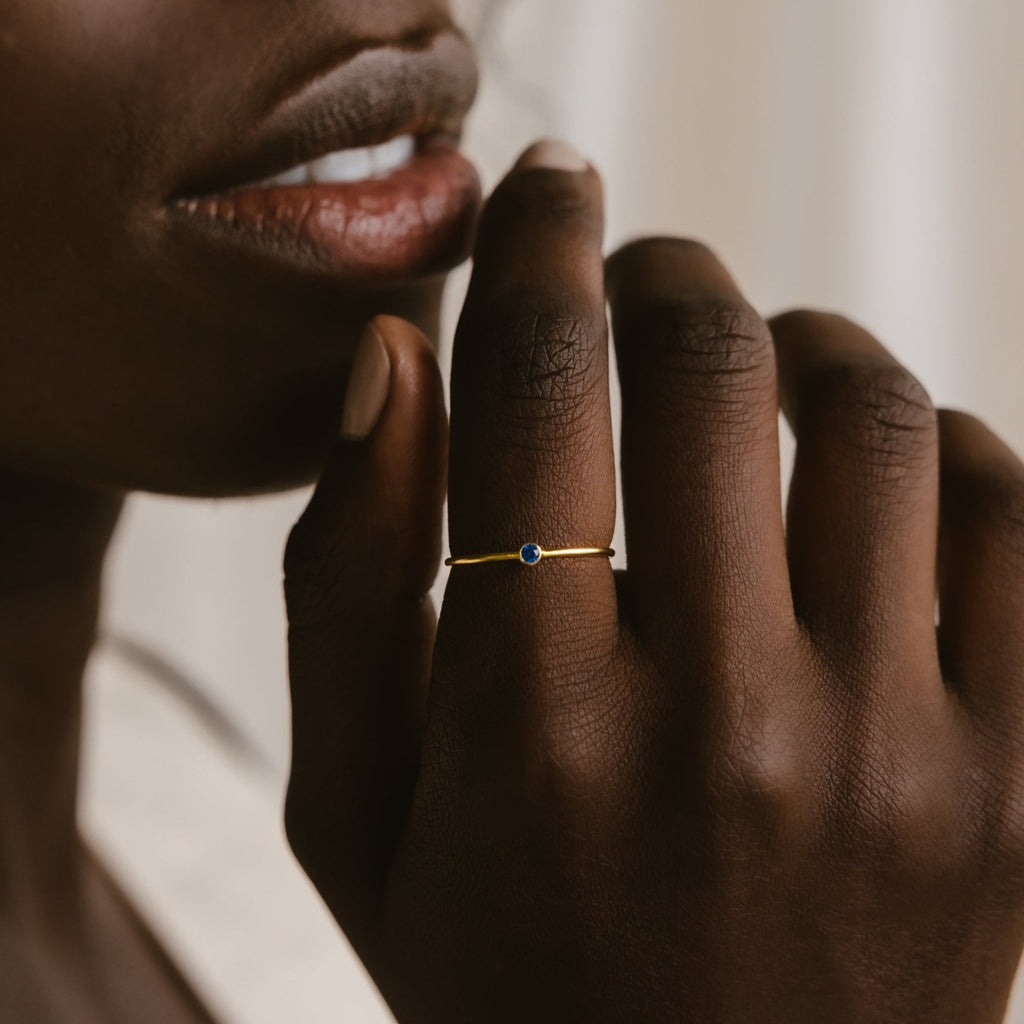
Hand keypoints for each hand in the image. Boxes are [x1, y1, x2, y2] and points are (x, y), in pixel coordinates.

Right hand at [283, 141, 1023, 1023]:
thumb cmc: (498, 977)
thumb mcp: (353, 808)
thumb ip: (347, 576)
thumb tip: (390, 360)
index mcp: (528, 727)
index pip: (534, 392)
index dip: (536, 250)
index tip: (549, 186)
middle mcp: (719, 727)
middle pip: (710, 370)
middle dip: (665, 274)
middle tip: (643, 270)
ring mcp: (893, 762)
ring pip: (881, 422)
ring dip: (808, 344)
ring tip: (764, 359)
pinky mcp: (1016, 797)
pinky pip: (1020, 525)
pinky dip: (954, 450)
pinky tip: (888, 475)